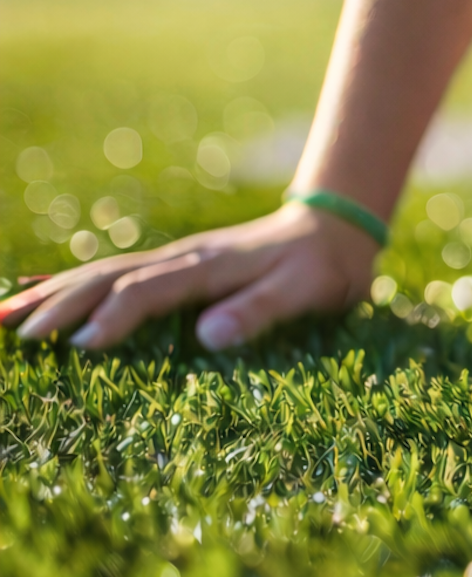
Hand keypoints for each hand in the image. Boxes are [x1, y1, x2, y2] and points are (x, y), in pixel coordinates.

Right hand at [0, 204, 380, 351]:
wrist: (333, 229)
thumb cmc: (322, 268)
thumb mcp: (305, 292)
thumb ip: (260, 312)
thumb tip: (208, 338)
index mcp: (207, 267)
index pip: (147, 290)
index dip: (114, 317)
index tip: (81, 347)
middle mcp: (181, 259)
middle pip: (107, 277)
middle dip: (58, 303)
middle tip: (12, 331)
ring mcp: (173, 260)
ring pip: (100, 272)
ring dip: (50, 292)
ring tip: (1, 315)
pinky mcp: (172, 266)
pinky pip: (112, 274)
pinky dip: (70, 284)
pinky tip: (36, 292)